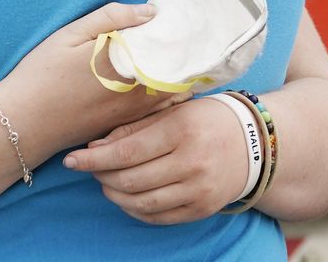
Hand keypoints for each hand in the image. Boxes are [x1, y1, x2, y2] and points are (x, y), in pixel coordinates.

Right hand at [0, 3, 184, 162]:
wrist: (22, 123)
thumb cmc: (42, 74)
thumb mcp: (70, 35)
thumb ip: (112, 18)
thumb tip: (151, 12)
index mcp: (126, 63)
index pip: (171, 47)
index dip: (183, 36)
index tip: (190, 24)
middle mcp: (135, 91)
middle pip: (178, 73)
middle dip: (187, 58)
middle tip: (193, 42)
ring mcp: (132, 113)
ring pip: (173, 95)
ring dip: (180, 79)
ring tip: (184, 62)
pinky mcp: (124, 127)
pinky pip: (159, 113)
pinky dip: (168, 99)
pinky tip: (166, 86)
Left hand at [63, 96, 249, 224]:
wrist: (255, 143)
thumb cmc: (208, 119)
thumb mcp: (175, 111)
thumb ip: (135, 127)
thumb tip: (95, 146)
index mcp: (182, 130)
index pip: (127, 151)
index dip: (94, 159)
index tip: (72, 159)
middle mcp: (192, 163)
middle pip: (130, 180)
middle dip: (101, 176)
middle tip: (90, 167)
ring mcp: (198, 190)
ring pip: (140, 203)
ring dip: (115, 194)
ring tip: (107, 182)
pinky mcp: (201, 210)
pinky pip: (157, 217)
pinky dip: (135, 209)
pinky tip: (128, 196)